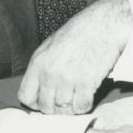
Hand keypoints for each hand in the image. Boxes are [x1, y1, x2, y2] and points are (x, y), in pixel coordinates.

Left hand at [19, 0, 130, 114]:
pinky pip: (81, 107)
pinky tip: (87, 95)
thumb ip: (43, 67)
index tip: (46, 101)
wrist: (106, 23)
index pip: (25, 96)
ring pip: (63, 109)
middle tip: (66, 100)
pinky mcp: (86, 83)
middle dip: (55, 107)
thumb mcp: (52, 44)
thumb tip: (40, 89)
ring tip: (78, 96)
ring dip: (71, 106)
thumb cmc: (81, 31)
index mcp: (39, 61)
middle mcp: (50, 72)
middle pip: (45, 106)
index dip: (36, 102)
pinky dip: (84, 105)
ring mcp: (68, 78)